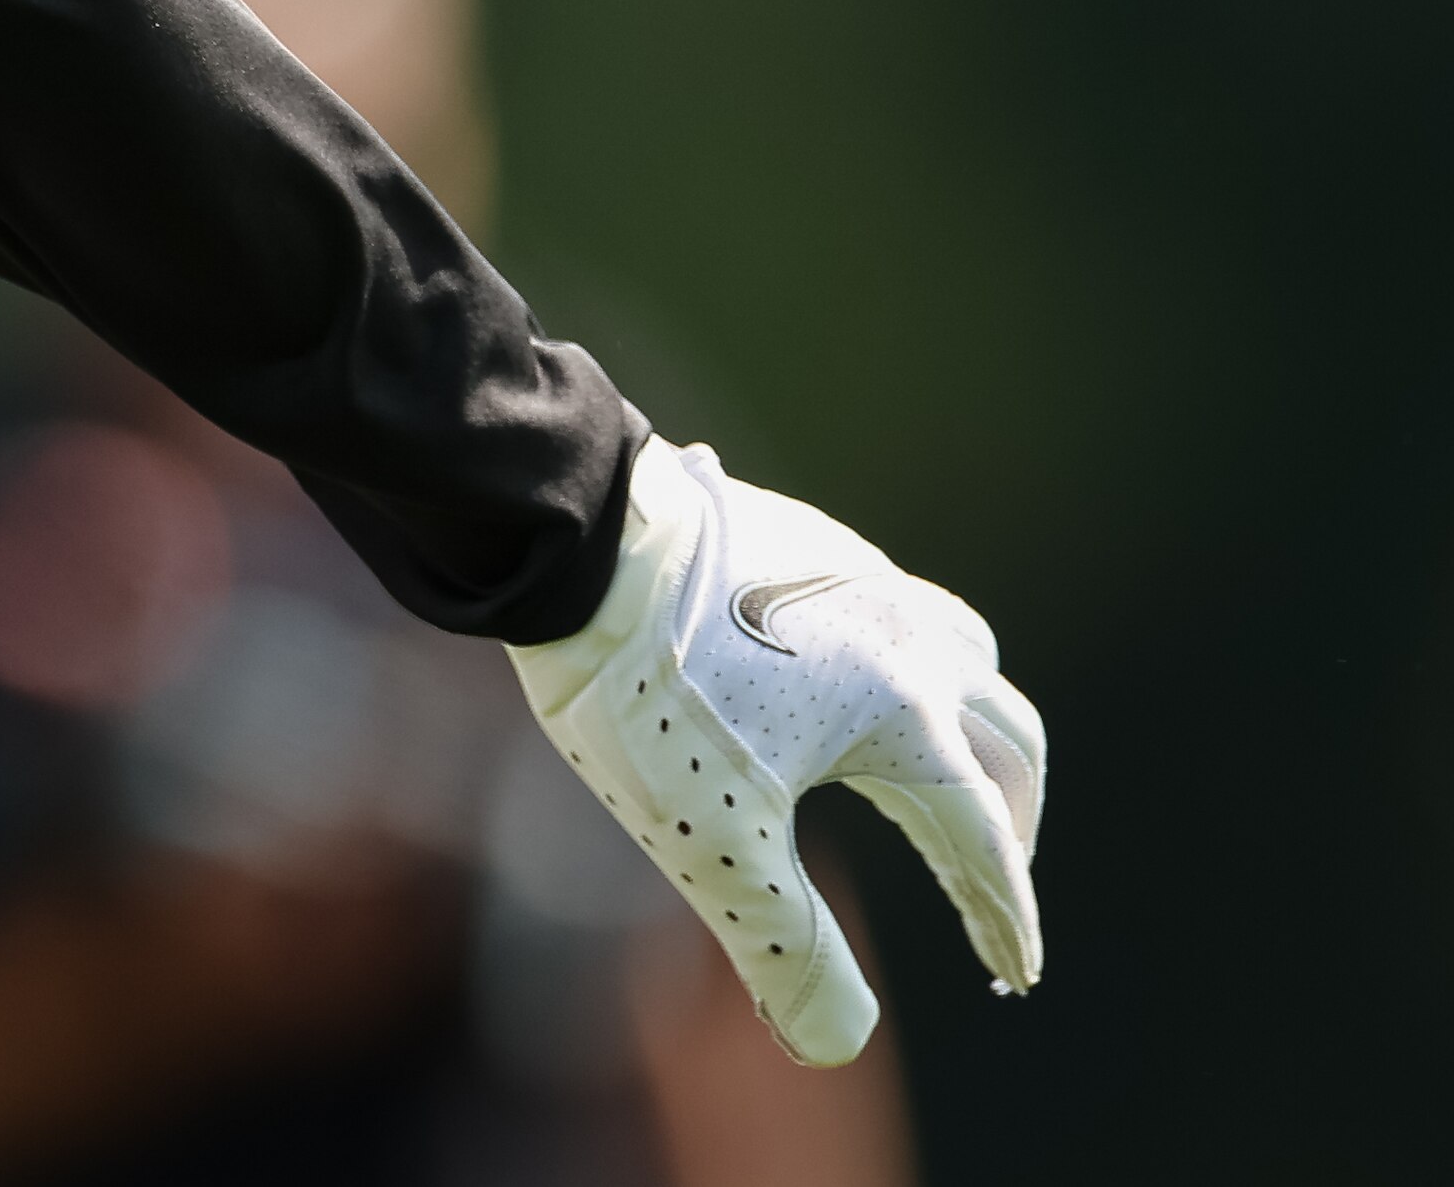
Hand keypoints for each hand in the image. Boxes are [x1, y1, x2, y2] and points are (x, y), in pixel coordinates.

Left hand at [511, 437, 1043, 1063]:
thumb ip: (785, 949)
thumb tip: (836, 1046)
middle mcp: (910, 640)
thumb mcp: (712, 844)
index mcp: (905, 718)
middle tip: (990, 883)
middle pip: (1009, 743)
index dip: (1002, 918)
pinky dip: (914, 668)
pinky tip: (854, 684)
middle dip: (1013, 822)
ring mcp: (865, 579)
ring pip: (969, 658)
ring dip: (974, 730)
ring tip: (938, 779)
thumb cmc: (642, 697)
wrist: (575, 547)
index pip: (980, 841)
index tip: (1013, 972)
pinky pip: (900, 609)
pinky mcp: (815, 541)